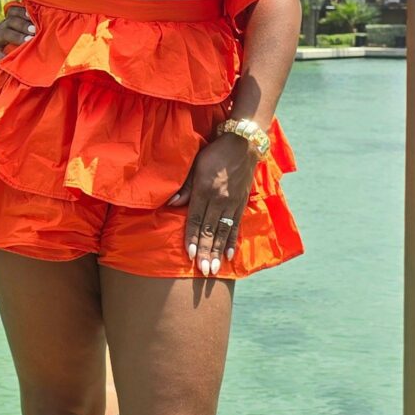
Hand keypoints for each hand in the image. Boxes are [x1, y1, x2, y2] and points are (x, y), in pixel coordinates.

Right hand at [0, 0, 35, 74]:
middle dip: (24, 24)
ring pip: (4, 34)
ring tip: (28, 40)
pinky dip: (2, 56)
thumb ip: (20, 32)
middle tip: (35, 29)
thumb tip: (44, 32)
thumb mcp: (6, 35)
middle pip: (11, 21)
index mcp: (5, 25)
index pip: (14, 12)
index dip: (24, 12)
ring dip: (17, 36)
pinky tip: (10, 59)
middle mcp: (0, 30)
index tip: (36, 15)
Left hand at [166, 133, 255, 275]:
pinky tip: (228, 255)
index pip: (196, 218)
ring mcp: (232, 203)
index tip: (189, 254)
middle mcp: (219, 199)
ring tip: (214, 269)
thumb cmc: (214, 152)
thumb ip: (184, 186)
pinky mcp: (241, 203)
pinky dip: (232, 241)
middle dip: (205, 251)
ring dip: (217, 252)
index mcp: (204, 189)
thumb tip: (171, 204)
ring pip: (223, 232)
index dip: (192, 237)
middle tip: (203, 271)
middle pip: (210, 230)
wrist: (243, 143)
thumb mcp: (195, 164)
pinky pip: (236, 226)